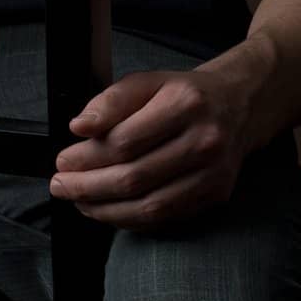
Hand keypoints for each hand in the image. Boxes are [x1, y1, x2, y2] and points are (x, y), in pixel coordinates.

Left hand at [48, 65, 251, 231]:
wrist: (239, 105)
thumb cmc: (185, 93)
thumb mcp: (148, 80)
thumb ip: (112, 100)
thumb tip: (80, 126)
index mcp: (184, 104)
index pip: (125, 140)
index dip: (87, 156)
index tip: (63, 159)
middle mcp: (203, 141)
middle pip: (134, 177)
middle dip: (89, 187)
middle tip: (61, 185)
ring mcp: (213, 173)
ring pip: (149, 206)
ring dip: (105, 210)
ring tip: (79, 202)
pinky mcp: (215, 196)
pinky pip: (165, 217)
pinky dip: (131, 219)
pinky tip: (108, 210)